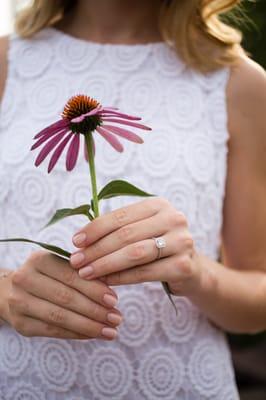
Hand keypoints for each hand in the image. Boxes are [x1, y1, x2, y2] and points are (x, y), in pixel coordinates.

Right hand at [2, 251, 120, 339]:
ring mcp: (20, 302)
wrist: (11, 291)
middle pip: (66, 298)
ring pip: (60, 317)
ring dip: (89, 326)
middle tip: (117, 318)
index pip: (71, 276)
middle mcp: (25, 279)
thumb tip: (111, 293)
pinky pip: (53, 331)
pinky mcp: (21, 323)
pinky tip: (94, 335)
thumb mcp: (61, 266)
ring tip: (111, 331)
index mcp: (39, 259)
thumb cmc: (47, 276)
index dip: (94, 289)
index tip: (115, 300)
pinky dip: (77, 334)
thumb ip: (82, 274)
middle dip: (95, 310)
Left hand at [70, 198, 200, 295]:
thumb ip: (117, 230)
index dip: (95, 228)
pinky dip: (121, 278)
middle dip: (96, 249)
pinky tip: (106, 280)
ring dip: (105, 264)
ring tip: (86, 272)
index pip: (121, 216)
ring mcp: (182, 241)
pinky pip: (144, 273)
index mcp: (159, 205)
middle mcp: (173, 218)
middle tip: (76, 261)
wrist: (191, 270)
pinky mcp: (183, 266)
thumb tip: (80, 240)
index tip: (75, 241)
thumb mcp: (141, 231)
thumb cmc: (157, 247)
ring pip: (134, 253)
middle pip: (126, 234)